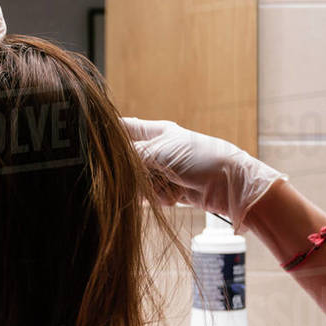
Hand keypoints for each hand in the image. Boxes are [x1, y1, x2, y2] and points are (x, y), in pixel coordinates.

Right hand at [122, 117, 285, 231]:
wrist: (230, 184)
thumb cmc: (200, 158)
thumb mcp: (161, 152)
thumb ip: (131, 155)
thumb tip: (108, 161)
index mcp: (154, 132)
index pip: (122, 128)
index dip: (107, 135)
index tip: (94, 146)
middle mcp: (155, 150)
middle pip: (126, 161)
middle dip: (133, 172)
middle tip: (145, 174)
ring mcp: (162, 171)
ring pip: (137, 182)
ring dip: (149, 187)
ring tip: (168, 184)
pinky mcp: (168, 190)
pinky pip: (151, 196)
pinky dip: (161, 197)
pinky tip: (176, 194)